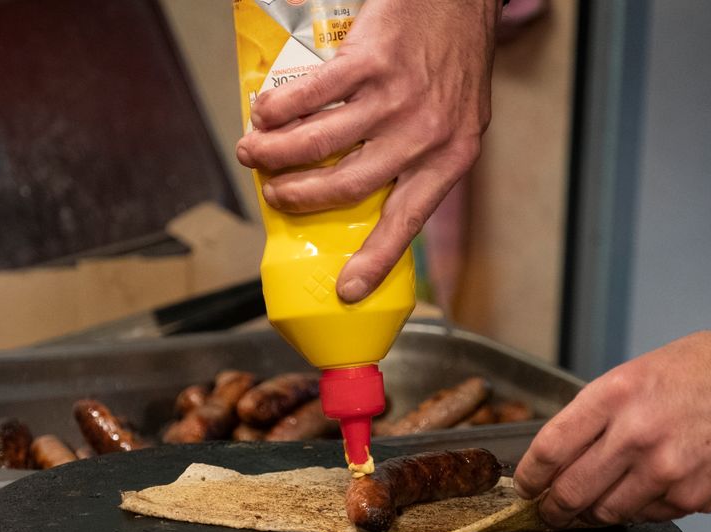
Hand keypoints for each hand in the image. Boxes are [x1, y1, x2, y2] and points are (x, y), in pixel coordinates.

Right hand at [236, 0, 498, 302]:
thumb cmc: (452, 62)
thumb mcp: (458, 121)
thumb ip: (422, 159)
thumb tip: (370, 198)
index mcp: (450, 158)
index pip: (407, 221)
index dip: (374, 260)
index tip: (347, 290)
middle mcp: (424, 133)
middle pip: (346, 186)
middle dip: (297, 198)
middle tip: (273, 194)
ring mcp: (396, 97)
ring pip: (318, 144)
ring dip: (273, 153)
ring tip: (252, 152)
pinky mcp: (369, 60)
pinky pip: (309, 96)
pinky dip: (277, 109)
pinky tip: (263, 113)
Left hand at [515, 330, 710, 527]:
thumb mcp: (645, 368)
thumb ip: (603, 407)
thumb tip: (564, 448)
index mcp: (616, 393)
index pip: (551, 447)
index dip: (530, 476)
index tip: (525, 486)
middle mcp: (635, 434)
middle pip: (571, 491)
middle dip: (553, 508)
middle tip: (548, 511)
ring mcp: (663, 471)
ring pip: (605, 512)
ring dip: (593, 513)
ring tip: (592, 506)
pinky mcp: (689, 499)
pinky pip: (645, 516)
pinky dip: (637, 510)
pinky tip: (645, 491)